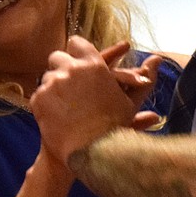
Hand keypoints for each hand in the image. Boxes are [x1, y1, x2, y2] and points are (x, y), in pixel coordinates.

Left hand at [31, 37, 146, 163]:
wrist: (93, 153)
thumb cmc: (115, 128)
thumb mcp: (130, 101)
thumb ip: (145, 77)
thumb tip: (158, 58)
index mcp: (93, 65)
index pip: (77, 43)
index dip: (77, 52)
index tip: (78, 63)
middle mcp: (71, 69)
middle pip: (57, 57)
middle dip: (61, 67)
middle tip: (68, 83)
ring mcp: (52, 84)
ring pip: (46, 76)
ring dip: (53, 86)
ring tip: (63, 103)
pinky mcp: (38, 99)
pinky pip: (37, 94)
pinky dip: (44, 102)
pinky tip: (54, 114)